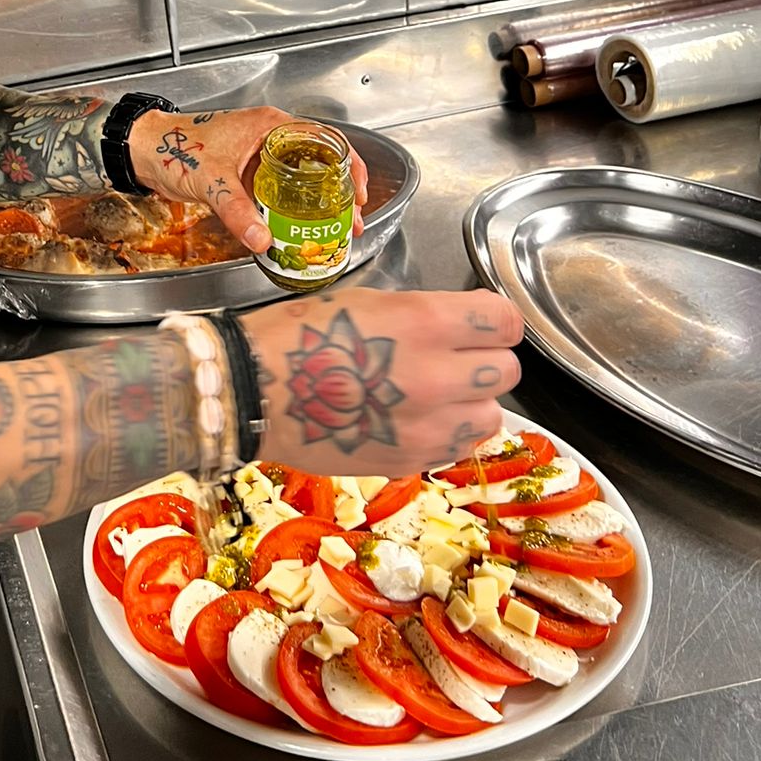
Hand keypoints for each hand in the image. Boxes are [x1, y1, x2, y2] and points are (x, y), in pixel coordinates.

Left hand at [128, 105, 369, 254]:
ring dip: (317, 203)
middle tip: (352, 220)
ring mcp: (259, 159)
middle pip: (317, 163)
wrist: (144, 152)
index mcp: (270, 127)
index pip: (324, 138)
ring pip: (300, 180)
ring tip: (333, 229)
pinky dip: (292, 210)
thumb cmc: (175, 147)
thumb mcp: (212, 179)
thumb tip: (263, 240)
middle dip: (339, 191)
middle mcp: (270, 140)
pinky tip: (298, 230)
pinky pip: (278, 193)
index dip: (348, 163)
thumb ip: (237, 210)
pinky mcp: (246, 177)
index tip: (360, 190)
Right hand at [243, 285, 523, 477]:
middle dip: (484, 360)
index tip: (480, 324)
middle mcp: (437, 377)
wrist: (255, 391)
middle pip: (506, 370)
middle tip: (454, 358)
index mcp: (425, 323)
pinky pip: (458, 445)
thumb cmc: (302, 334)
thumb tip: (460, 331)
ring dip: (471, 402)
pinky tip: (414, 418)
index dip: (494, 321)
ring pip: (491, 415)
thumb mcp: (368, 301)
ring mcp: (427, 426)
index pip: (504, 322)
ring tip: (437, 394)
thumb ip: (425, 316)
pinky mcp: (413, 460)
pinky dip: (447, 432)